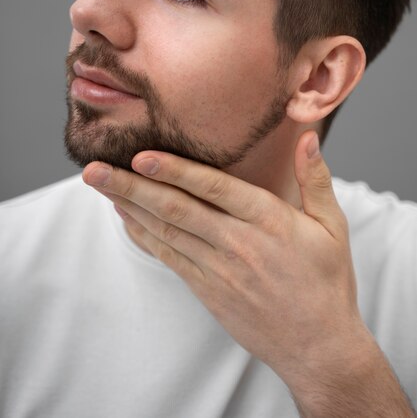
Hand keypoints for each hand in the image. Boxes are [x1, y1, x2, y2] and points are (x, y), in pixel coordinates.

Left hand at [82, 131, 368, 392]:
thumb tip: (307, 137)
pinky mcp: (207, 289)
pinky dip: (143, 236)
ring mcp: (218, 269)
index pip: (214, 189)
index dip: (176, 171)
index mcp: (268, 220)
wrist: (317, 346)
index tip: (141, 156)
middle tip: (95, 170)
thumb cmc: (326, 282)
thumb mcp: (332, 227)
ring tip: (99, 187)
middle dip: (131, 186)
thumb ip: (315, 179)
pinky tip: (125, 218)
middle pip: (176, 208)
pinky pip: (168, 257)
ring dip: (128, 207)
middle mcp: (237, 243)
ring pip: (165, 231)